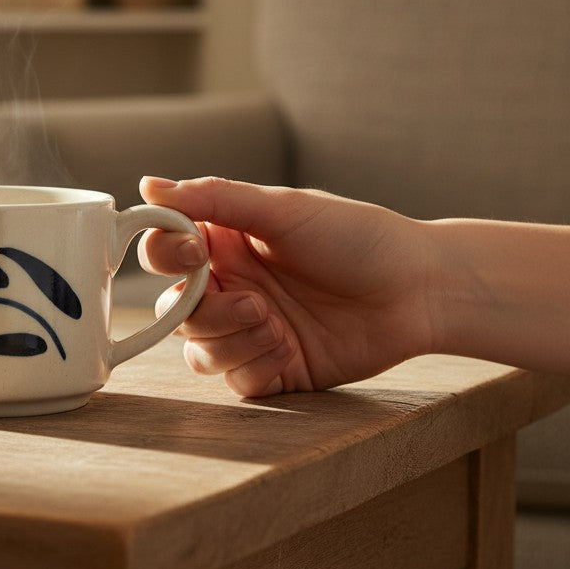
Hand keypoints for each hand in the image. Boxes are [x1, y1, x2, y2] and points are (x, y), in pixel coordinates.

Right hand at [138, 176, 436, 396]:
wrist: (421, 290)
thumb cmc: (359, 237)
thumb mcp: (284, 209)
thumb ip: (214, 198)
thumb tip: (148, 186)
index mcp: (225, 243)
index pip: (163, 252)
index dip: (166, 256)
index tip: (196, 253)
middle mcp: (231, 287)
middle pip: (174, 311)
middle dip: (207, 311)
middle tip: (256, 302)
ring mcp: (251, 331)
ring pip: (198, 351)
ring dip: (230, 341)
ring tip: (276, 325)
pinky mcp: (274, 369)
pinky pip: (235, 381)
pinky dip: (254, 367)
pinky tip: (289, 349)